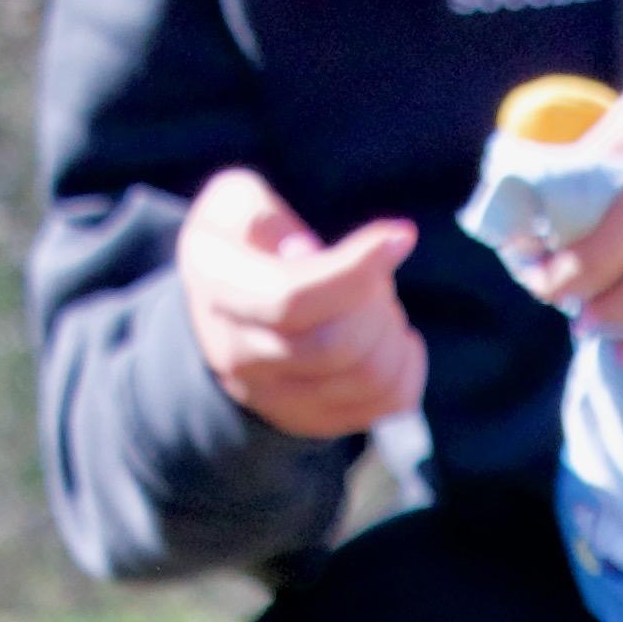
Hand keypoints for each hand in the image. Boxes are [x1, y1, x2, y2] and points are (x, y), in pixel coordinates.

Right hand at [178, 169, 425, 437]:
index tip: (402, 236)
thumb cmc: (247, 240)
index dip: (356, 272)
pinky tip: (396, 338)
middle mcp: (234, 353)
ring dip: (392, 331)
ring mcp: (270, 397)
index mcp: (215, 285)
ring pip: (365, 379)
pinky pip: (383, 407)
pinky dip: (407, 368)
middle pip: (336, 346)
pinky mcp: (308, 419)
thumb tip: (309, 254)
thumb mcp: (240, 202)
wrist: (225, 306)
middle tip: (376, 273)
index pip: (291, 299)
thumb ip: (271, 217)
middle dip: (377, 300)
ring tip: (379, 303)